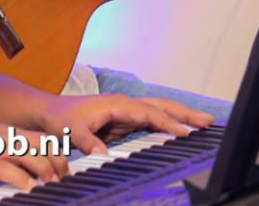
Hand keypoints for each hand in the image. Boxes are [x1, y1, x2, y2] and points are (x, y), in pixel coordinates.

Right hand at [0, 126, 68, 197]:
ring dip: (46, 172)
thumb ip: (4, 158)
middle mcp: (1, 136)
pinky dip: (23, 181)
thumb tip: (25, 174)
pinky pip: (9, 171)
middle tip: (63, 180)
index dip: (57, 154)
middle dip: (59, 163)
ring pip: (31, 156)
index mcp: (3, 133)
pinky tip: (29, 190)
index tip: (64, 170)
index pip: (41, 139)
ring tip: (52, 186)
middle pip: (43, 145)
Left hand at [39, 94, 213, 155]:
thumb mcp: (69, 131)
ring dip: (181, 115)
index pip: (149, 113)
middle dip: (185, 112)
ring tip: (203, 122)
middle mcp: (126, 104)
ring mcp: (127, 111)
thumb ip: (86, 142)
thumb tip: (101, 154)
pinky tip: (180, 131)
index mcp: (117, 104)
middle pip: (162, 105)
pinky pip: (153, 120)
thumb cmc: (61, 119)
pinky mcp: (126, 120)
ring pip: (160, 110)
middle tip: (208, 121)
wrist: (51, 112)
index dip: (167, 122)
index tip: (184, 132)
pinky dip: (169, 123)